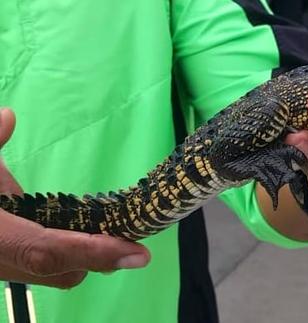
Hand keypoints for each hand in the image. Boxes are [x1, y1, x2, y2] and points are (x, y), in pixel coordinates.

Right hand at [0, 109, 149, 288]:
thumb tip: (6, 116)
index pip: (44, 251)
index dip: (92, 253)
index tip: (135, 254)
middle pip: (60, 271)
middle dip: (98, 258)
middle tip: (134, 238)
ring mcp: (1, 266)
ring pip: (56, 274)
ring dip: (86, 256)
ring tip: (118, 232)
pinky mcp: (6, 263)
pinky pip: (45, 267)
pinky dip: (70, 252)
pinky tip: (89, 229)